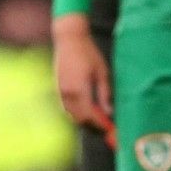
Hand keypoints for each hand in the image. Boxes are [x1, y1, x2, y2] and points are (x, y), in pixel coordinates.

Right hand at [52, 15, 114, 136]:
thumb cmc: (89, 54)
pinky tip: (90, 113)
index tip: (112, 129)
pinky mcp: (58, 90)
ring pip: (73, 116)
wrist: (69, 41)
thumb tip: (109, 112)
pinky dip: (79, 114)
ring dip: (87, 121)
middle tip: (109, 129)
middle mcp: (67, 94)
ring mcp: (60, 93)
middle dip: (94, 126)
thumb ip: (104, 94)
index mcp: (79, 90)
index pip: (90, 116)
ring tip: (102, 122)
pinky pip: (68, 109)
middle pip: (80, 119)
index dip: (101, 125)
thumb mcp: (102, 72)